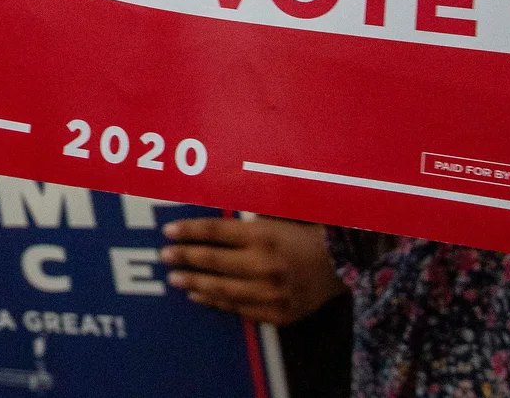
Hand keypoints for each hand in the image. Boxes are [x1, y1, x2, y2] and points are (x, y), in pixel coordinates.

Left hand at [160, 216, 344, 325]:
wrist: (344, 265)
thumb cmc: (307, 233)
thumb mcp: (281, 212)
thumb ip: (249, 209)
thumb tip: (217, 196)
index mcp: (264, 235)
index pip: (215, 231)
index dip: (189, 231)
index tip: (168, 231)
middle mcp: (264, 264)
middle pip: (213, 261)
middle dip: (184, 258)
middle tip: (165, 256)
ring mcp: (270, 292)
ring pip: (221, 289)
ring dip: (194, 283)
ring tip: (175, 279)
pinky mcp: (277, 313)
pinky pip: (238, 309)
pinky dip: (215, 302)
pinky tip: (199, 297)